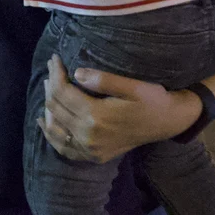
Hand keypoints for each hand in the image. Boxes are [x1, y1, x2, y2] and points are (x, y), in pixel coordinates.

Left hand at [37, 54, 203, 164]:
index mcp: (97, 116)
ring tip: (48, 87)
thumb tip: (76, 74)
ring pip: (54, 128)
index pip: (63, 92)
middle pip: (55, 108)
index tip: (55, 58)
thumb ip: (104, 80)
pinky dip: (52, 135)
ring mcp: (90, 149)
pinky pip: (64, 148)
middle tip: (52, 68)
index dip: (56, 73)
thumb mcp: (133, 86)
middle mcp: (89, 135)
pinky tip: (45, 123)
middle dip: (50, 85)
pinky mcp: (93, 156)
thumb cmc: (152, 100)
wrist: (168, 123)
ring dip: (47, 107)